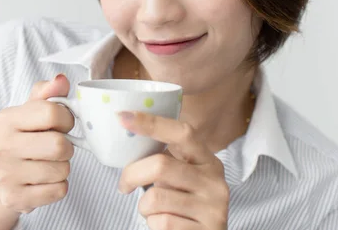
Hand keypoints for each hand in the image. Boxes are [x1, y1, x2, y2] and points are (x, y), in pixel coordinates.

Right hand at [0, 74, 74, 213]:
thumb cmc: (21, 138)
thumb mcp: (29, 111)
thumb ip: (48, 93)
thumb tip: (61, 80)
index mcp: (5, 119)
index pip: (52, 113)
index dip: (67, 119)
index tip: (62, 124)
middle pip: (59, 145)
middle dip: (67, 146)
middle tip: (57, 147)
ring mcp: (4, 176)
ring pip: (62, 170)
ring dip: (63, 167)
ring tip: (49, 163)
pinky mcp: (14, 199)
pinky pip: (59, 191)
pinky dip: (59, 186)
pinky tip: (45, 180)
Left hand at [117, 111, 228, 229]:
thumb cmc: (185, 204)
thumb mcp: (182, 177)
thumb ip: (165, 159)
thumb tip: (128, 134)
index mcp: (207, 159)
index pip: (181, 133)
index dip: (151, 123)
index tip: (122, 117)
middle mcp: (215, 180)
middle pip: (160, 165)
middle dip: (132, 174)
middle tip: (124, 184)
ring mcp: (213, 207)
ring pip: (155, 198)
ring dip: (144, 206)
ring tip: (154, 209)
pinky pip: (161, 222)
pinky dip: (153, 224)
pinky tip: (164, 224)